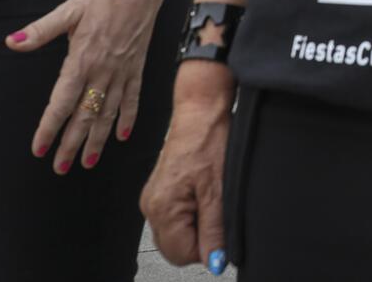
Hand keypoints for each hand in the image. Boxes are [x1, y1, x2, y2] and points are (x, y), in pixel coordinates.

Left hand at [9, 0, 166, 173]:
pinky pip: (132, 99)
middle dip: (71, 144)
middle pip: (85, 116)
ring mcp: (121, 73)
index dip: (50, 128)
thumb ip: (40, 31)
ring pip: (107, 114)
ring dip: (97, 140)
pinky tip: (121, 136)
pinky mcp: (136, 69)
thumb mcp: (68, 11)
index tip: (40, 149)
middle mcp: (102, 72)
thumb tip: (11, 42)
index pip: (62, 103)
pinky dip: (128, 119)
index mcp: (82, 60)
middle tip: (60, 167)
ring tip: (88, 162)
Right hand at [141, 64, 233, 273]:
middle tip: (215, 207)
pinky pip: (175, 217)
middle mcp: (151, 205)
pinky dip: (192, 212)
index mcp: (162, 208)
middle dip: (199, 237)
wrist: (201, 109)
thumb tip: (216, 261)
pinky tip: (203, 191)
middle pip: (176, 247)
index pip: (181, 254)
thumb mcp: (219, 189)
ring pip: (176, 233)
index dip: (206, 247)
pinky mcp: (160, 191)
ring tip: (209, 195)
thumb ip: (215, 229)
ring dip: (196, 223)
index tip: (220, 226)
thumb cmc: (208, 139)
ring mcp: (154, 198)